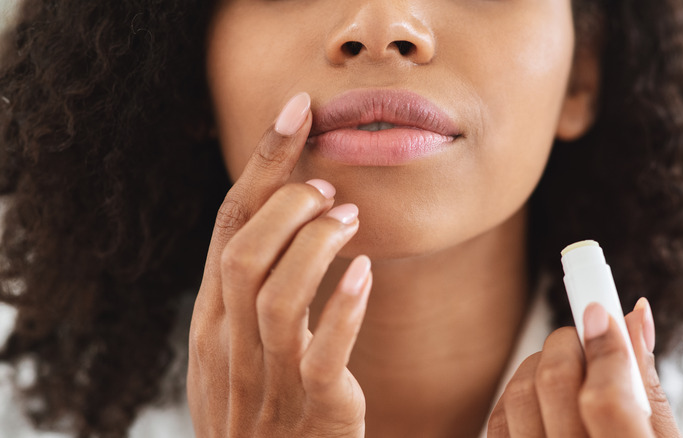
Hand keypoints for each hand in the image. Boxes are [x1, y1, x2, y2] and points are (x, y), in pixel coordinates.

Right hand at [187, 92, 370, 437]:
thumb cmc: (261, 408)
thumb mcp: (236, 347)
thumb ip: (247, 292)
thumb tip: (280, 222)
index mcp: (212, 319)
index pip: (229, 227)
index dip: (262, 163)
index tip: (296, 111)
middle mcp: (230, 343)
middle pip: (243, 252)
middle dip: (286, 204)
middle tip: (327, 188)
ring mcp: (268, 378)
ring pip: (276, 297)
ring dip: (315, 246)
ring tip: (349, 220)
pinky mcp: (314, 409)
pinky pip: (321, 354)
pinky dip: (343, 308)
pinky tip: (366, 274)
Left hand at [488, 298, 680, 436]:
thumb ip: (645, 385)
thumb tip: (634, 316)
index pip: (607, 399)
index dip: (605, 347)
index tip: (603, 310)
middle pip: (554, 385)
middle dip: (569, 343)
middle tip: (586, 333)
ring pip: (518, 395)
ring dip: (539, 365)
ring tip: (566, 367)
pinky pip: (497, 422)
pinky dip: (516, 396)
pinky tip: (540, 396)